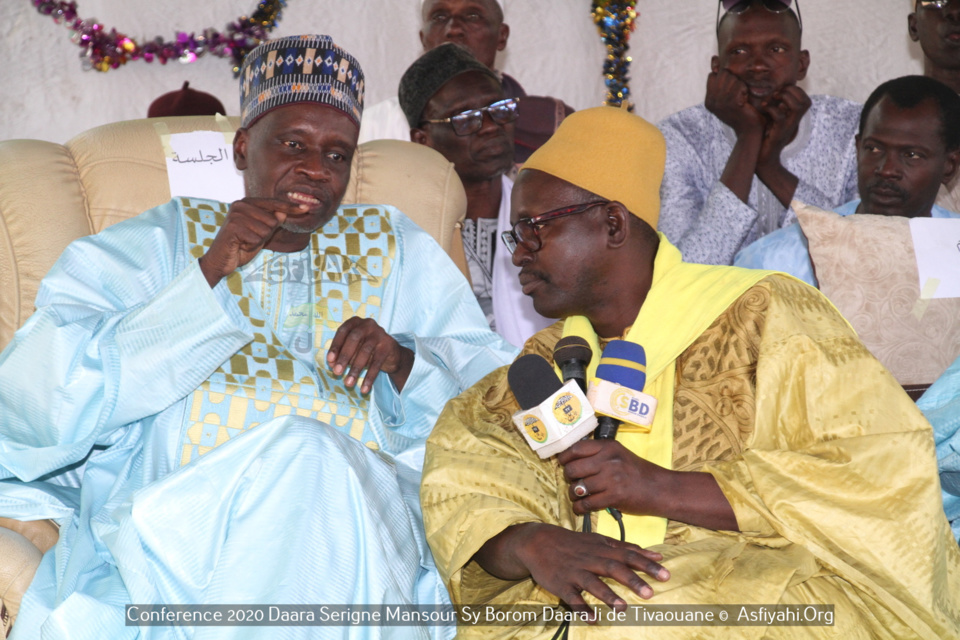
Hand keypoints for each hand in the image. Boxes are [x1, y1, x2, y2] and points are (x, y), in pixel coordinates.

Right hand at [199, 197, 308, 286]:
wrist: (221, 260)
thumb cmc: (241, 246)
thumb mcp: (261, 233)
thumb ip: (272, 222)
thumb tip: (284, 212)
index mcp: (247, 203)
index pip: (274, 204)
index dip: (291, 208)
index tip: (306, 208)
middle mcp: (240, 205)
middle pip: (273, 220)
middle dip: (265, 234)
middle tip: (249, 239)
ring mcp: (236, 215)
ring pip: (266, 230)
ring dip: (258, 241)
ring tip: (244, 242)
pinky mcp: (233, 227)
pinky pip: (257, 239)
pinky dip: (250, 246)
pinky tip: (240, 246)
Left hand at [326, 317, 414, 393]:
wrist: (391, 354)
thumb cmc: (365, 350)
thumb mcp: (351, 351)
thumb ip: (341, 355)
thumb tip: (332, 365)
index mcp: (355, 322)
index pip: (343, 331)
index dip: (335, 346)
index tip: (330, 361)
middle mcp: (368, 324)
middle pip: (354, 338)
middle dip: (344, 357)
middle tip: (337, 372)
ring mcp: (379, 333)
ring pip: (365, 351)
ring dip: (355, 369)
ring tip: (348, 383)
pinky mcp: (388, 345)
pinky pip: (377, 362)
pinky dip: (369, 377)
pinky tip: (364, 388)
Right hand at [495, 523, 668, 616]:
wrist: (538, 541)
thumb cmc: (575, 543)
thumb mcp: (601, 540)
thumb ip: (629, 548)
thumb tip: (657, 554)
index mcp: (603, 549)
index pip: (628, 555)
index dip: (647, 565)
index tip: (666, 574)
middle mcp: (591, 559)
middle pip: (613, 568)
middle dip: (631, 580)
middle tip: (650, 593)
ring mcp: (575, 572)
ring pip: (592, 583)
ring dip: (607, 595)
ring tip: (622, 608)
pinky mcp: (561, 584)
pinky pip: (571, 598)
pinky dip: (581, 608)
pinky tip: (591, 619)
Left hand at [558, 440, 665, 516]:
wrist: (659, 488)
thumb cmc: (637, 471)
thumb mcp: (619, 454)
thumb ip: (598, 454)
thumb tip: (570, 459)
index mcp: (608, 447)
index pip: (576, 449)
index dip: (565, 458)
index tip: (563, 463)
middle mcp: (608, 460)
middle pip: (572, 469)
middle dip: (568, 478)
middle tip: (573, 482)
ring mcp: (611, 479)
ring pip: (577, 488)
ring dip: (573, 495)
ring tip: (577, 496)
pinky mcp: (614, 497)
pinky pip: (587, 503)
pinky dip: (580, 508)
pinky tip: (581, 508)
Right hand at [705, 69, 764, 137]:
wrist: (750, 131)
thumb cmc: (742, 112)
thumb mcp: (728, 95)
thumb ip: (721, 80)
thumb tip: (714, 59)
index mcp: (708, 101)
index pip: (712, 76)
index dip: (725, 78)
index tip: (732, 92)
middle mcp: (711, 102)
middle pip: (722, 74)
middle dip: (733, 79)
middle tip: (738, 95)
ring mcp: (720, 103)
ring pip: (731, 78)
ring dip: (740, 85)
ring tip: (741, 98)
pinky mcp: (732, 104)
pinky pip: (739, 85)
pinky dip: (745, 90)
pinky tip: (745, 100)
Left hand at [757, 84, 810, 167]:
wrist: (762, 157)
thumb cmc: (764, 137)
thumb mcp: (772, 119)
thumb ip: (776, 107)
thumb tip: (773, 92)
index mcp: (794, 118)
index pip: (806, 100)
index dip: (796, 90)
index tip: (780, 90)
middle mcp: (794, 122)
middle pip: (806, 102)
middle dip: (792, 91)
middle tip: (776, 93)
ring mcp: (788, 128)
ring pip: (797, 107)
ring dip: (785, 97)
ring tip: (772, 98)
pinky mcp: (778, 133)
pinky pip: (780, 117)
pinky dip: (771, 108)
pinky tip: (763, 107)